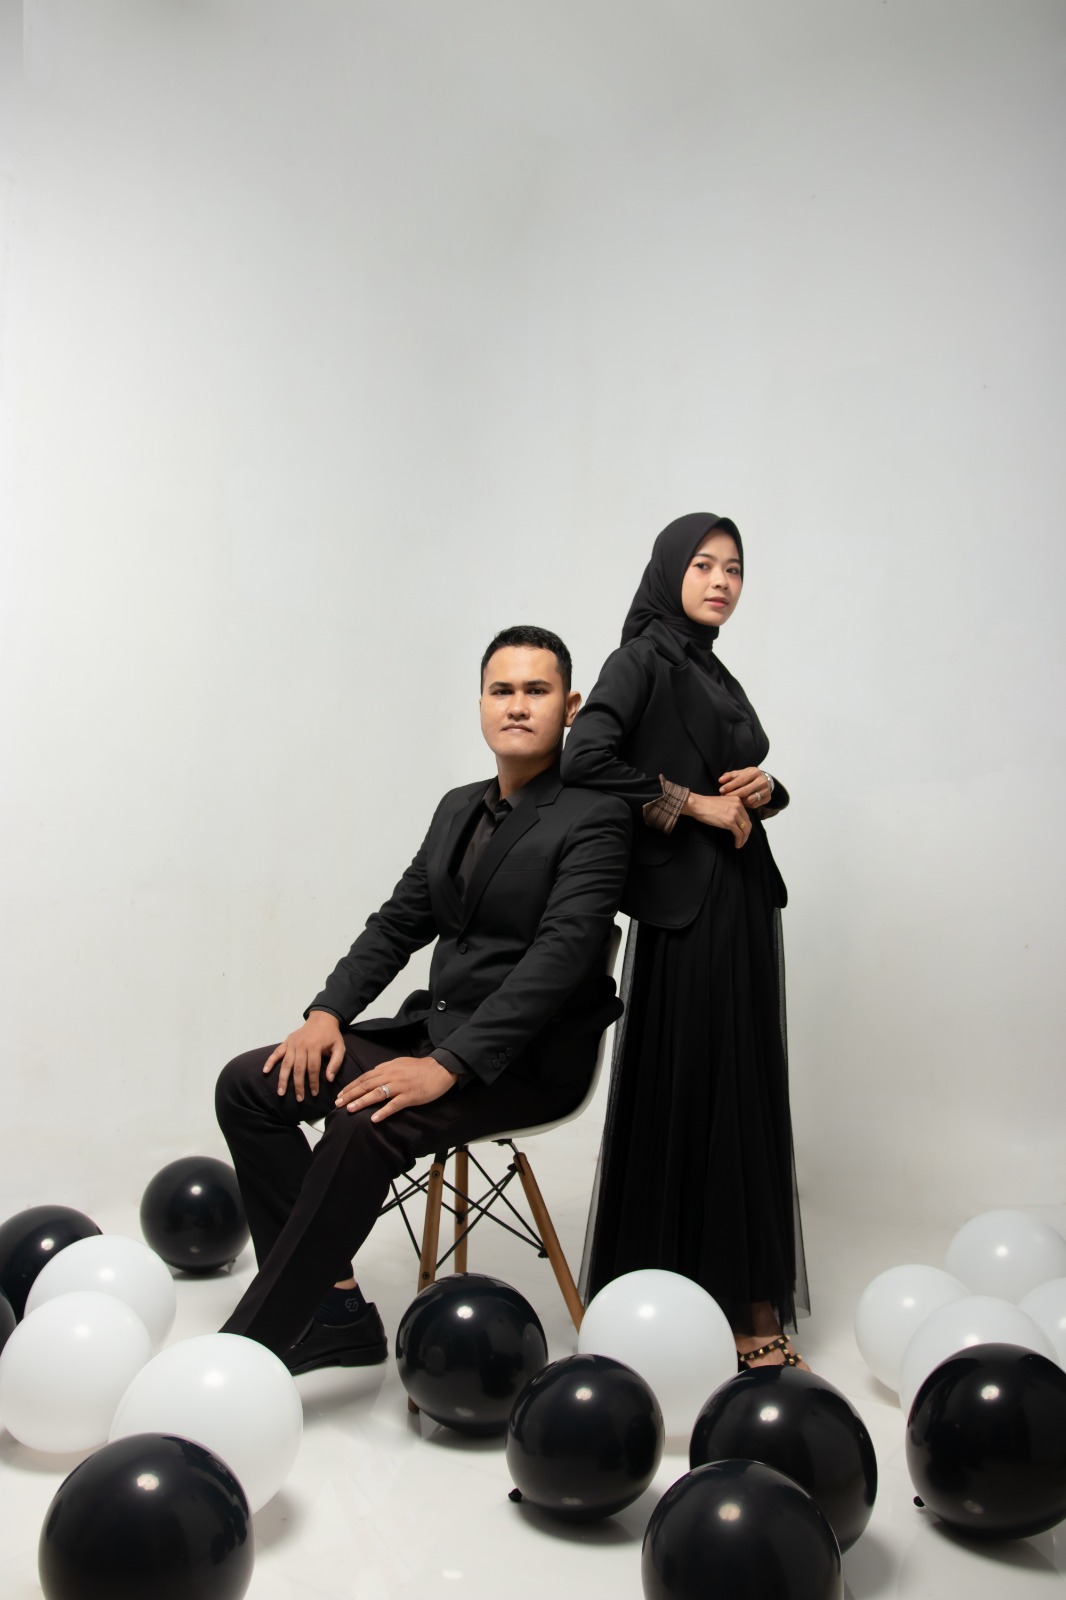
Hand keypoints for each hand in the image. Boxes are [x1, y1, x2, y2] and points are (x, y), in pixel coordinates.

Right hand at [263, 1011, 344, 1100]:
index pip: (313, 1069)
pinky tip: (265, 1071)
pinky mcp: (286, 1042)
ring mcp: (292, 1044)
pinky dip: (270, 1061)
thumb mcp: (340, 1047)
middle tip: (299, 1099)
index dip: (313, 1082)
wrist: (322, 1018)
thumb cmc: (331, 1035)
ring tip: (281, 1092)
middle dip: (298, 1085)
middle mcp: (301, 1045)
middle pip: (298, 1069)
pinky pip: (276, 1052)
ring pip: (286, 1064)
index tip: (314, 1094)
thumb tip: (329, 1079)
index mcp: (315, 1046)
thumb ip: (336, 1063)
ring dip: (283, 1079)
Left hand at [334, 1056, 458, 1120]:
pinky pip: (394, 1104)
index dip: (351, 1086)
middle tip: (338, 1104)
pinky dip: (383, 1111)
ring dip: (362, 1101)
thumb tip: (371, 1075)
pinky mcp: (410, 1096)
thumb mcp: (399, 1063)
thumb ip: (385, 1070)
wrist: (440, 1068)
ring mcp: (400, 1086)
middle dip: (350, 1094)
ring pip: (377, 1094)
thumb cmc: (420, 1068)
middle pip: (366, 1085)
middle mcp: (391, 1076)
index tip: (340, 1094)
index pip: (364, 1077)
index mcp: (387, 1068)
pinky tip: (374, 1118)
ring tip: (350, 1109)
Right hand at [682, 790, 752, 847]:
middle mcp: (738, 806)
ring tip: (740, 844)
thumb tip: (735, 820)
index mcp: (737, 800)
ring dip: (744, 839)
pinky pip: (739, 834)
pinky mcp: (730, 822)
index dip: (746, 826)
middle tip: (743, 840)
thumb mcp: (723, 802)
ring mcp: (735, 814)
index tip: (743, 832)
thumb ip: (731, 807)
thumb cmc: (706, 804)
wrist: (698, 805)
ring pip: (745, 830)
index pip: (746, 816)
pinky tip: (737, 844)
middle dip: (746, 834)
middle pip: (748, 823)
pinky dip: (739, 841)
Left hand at [719, 767, 770, 809]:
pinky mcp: (767, 798)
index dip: (730, 786)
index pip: (740, 780)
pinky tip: (740, 802)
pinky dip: (745, 804)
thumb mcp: (740, 773)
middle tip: (724, 797)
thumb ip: (729, 776)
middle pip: (744, 791)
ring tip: (731, 800)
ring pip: (749, 800)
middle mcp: (762, 781)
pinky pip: (753, 804)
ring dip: (738, 801)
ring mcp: (766, 790)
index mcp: (755, 772)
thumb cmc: (748, 777)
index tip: (721, 790)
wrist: (764, 781)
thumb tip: (720, 780)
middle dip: (732, 795)